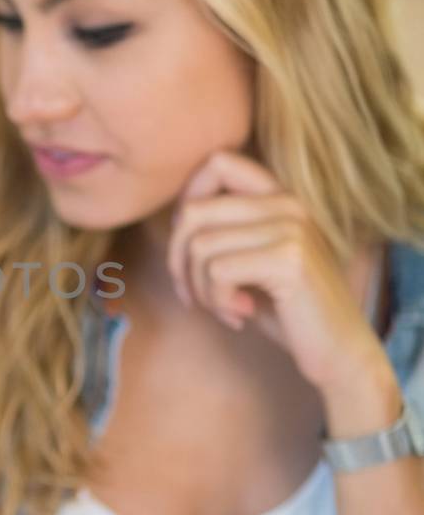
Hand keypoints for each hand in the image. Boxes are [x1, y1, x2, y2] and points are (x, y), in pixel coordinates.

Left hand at [167, 150, 393, 401]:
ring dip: (200, 289)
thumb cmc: (288, 311)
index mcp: (280, 197)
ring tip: (224, 308)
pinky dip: (216, 301)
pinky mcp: (288, 259)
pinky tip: (240, 315)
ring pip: (200, 246)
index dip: (186, 201)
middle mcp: (287, 203)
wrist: (339, 352)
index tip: (192, 247)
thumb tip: (175, 218)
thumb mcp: (253, 261)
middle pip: (192, 210)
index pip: (217, 162)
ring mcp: (290, 228)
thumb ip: (224, 232)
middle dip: (178, 261)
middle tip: (195, 296)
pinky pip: (217, 271)